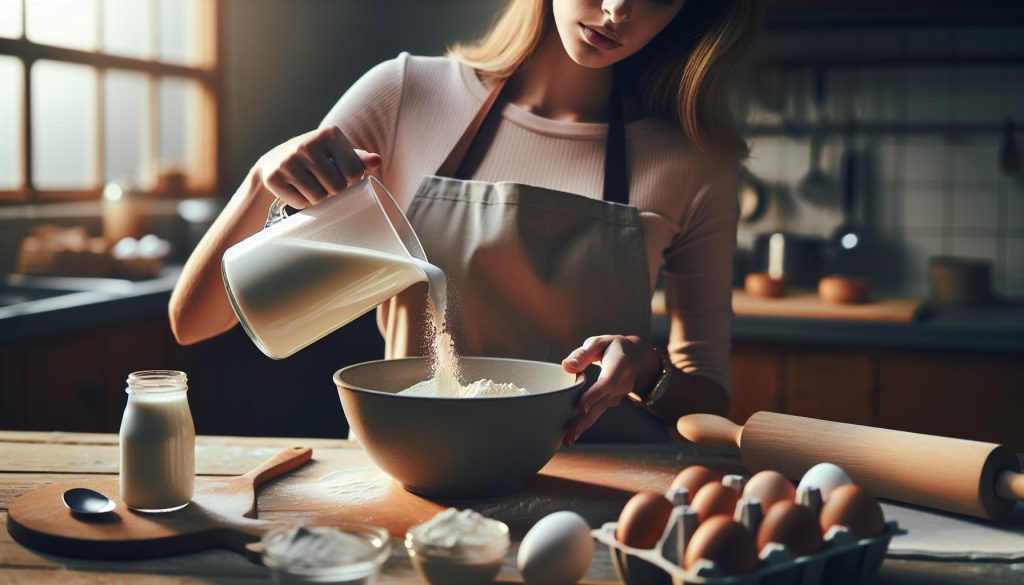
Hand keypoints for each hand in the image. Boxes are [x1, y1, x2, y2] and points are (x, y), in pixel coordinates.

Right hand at [254, 126, 381, 208]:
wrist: (276, 160)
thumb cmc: (318, 158)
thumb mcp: (340, 153)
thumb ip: (360, 159)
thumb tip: (377, 161)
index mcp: (330, 134)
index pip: (354, 173)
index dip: (350, 180)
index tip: (340, 174)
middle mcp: (307, 144)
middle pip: (337, 188)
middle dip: (333, 190)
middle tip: (323, 181)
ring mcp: (288, 160)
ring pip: (319, 198)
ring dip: (318, 197)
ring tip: (311, 184)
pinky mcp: (274, 177)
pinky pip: (301, 203)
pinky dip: (302, 202)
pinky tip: (296, 188)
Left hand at [560, 335, 661, 446]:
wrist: (635, 356)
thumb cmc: (612, 347)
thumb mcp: (600, 342)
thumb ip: (584, 353)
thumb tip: (567, 367)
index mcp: (619, 365)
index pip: (607, 382)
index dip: (594, 395)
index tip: (580, 407)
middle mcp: (621, 384)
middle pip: (602, 403)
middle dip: (585, 420)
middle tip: (569, 436)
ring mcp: (618, 395)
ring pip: (600, 411)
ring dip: (584, 425)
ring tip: (568, 439)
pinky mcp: (612, 401)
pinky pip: (598, 411)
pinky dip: (586, 421)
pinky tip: (573, 432)